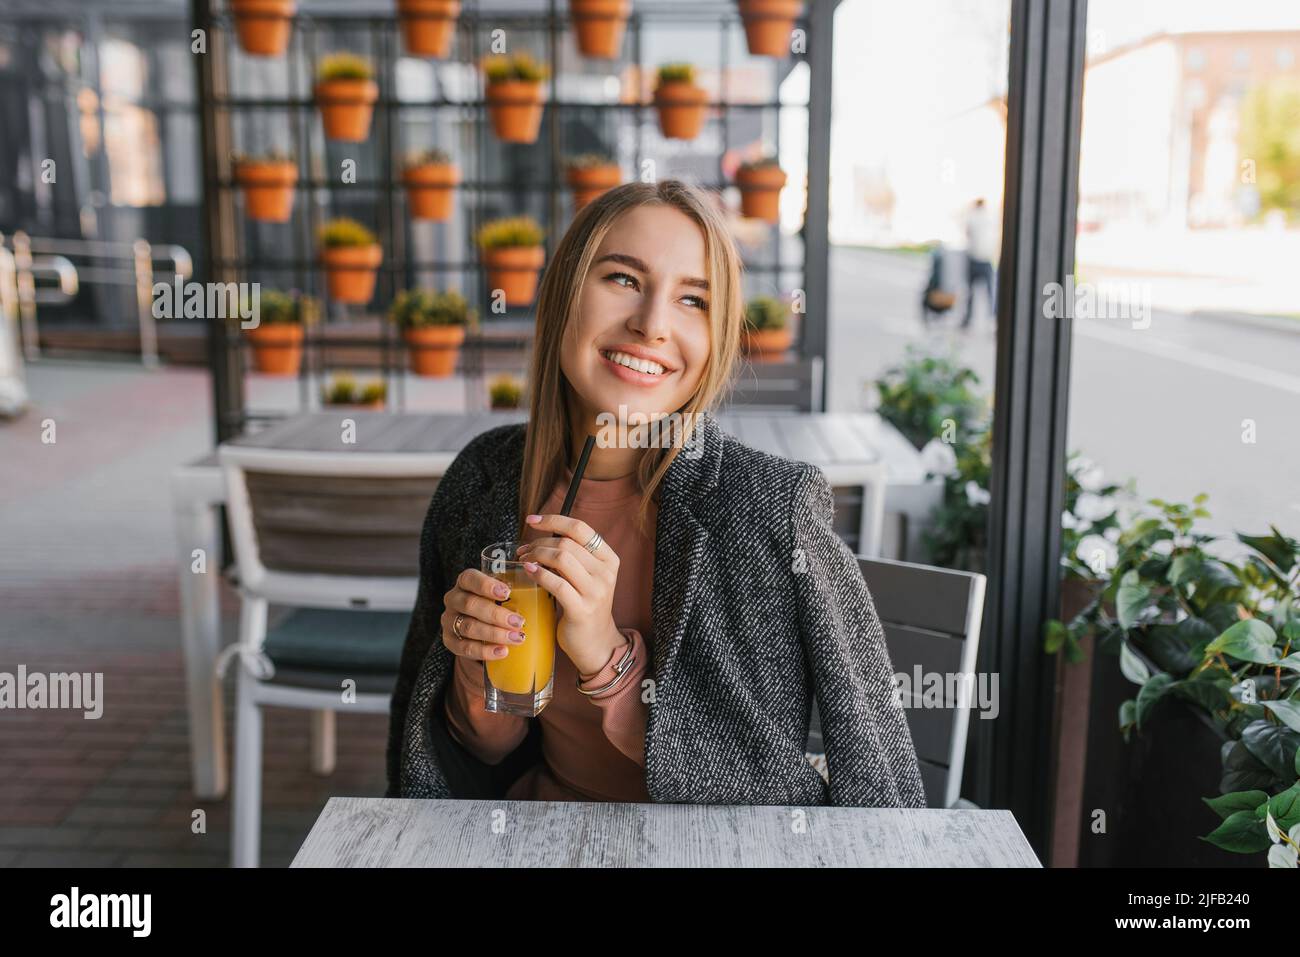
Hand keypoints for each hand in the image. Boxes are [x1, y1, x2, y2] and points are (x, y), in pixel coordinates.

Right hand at [439, 568, 525, 661]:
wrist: (481, 629)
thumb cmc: (497, 605)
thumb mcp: (502, 594)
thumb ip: (516, 589)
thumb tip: (546, 588)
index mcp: (465, 582)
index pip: (470, 578)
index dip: (486, 585)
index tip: (507, 592)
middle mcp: (453, 599)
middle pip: (470, 604)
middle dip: (496, 614)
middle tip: (519, 621)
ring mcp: (449, 620)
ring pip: (468, 627)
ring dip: (494, 634)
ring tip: (516, 638)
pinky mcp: (449, 641)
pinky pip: (464, 648)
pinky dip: (485, 651)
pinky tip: (502, 652)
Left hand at [516, 513, 626, 676]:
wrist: (595, 643)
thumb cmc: (584, 605)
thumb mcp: (587, 577)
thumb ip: (574, 556)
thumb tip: (542, 534)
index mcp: (609, 559)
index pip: (580, 528)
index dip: (554, 520)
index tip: (532, 520)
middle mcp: (605, 573)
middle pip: (566, 543)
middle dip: (539, 542)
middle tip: (523, 550)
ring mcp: (596, 592)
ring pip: (561, 558)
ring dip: (536, 555)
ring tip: (524, 561)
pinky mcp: (582, 609)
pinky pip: (556, 583)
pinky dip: (538, 574)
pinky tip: (528, 572)